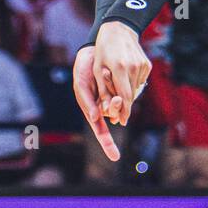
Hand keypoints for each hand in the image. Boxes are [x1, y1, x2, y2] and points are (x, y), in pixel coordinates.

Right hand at [73, 44, 119, 161]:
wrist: (95, 50)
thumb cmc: (83, 69)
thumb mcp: (81, 85)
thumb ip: (87, 102)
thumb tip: (96, 117)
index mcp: (92, 110)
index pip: (100, 131)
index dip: (107, 143)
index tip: (115, 157)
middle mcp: (104, 106)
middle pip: (114, 115)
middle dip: (117, 108)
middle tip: (117, 98)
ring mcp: (113, 98)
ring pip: (120, 104)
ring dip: (117, 94)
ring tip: (107, 77)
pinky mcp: (122, 88)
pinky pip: (126, 92)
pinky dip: (120, 86)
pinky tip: (110, 74)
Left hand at [93, 20, 150, 126]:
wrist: (119, 30)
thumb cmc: (103, 50)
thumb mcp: (97, 69)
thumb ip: (103, 90)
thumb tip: (108, 110)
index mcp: (119, 68)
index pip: (125, 96)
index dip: (124, 111)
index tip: (123, 121)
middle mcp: (134, 67)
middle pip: (132, 94)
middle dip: (125, 105)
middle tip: (119, 114)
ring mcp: (142, 65)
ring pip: (136, 89)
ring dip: (128, 93)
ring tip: (119, 90)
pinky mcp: (147, 64)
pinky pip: (140, 81)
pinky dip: (133, 83)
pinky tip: (126, 76)